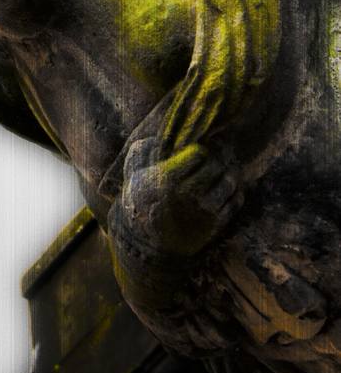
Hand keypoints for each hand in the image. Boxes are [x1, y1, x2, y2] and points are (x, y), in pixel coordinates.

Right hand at [119, 137, 242, 257]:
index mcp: (169, 179)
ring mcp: (204, 210)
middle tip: (213, 159)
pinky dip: (235, 193)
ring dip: (228, 175)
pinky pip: (235, 202)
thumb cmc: (143, 199)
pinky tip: (227, 189)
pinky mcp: (215, 225)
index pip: (198, 153)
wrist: (147, 240)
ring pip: (229, 182)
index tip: (198, 150)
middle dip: (215, 160)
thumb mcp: (137, 173)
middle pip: (215, 166)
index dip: (200, 148)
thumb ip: (147, 150)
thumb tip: (163, 132)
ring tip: (222, 173)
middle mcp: (189, 194)